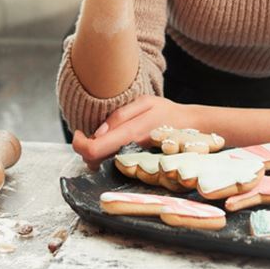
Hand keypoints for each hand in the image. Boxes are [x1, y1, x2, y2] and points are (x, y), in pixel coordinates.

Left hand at [72, 95, 193, 169]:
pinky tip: (112, 143)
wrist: (191, 128)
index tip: (78, 133)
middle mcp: (129, 153)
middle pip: (93, 161)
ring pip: (102, 165)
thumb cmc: (167, 112)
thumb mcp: (145, 103)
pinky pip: (112, 164)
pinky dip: (105, 155)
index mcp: (129, 135)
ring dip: (95, 152)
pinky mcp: (135, 166)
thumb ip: (120, 116)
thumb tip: (98, 133)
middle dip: (85, 148)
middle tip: (88, 133)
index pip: (93, 150)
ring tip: (102, 136)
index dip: (79, 144)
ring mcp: (132, 162)